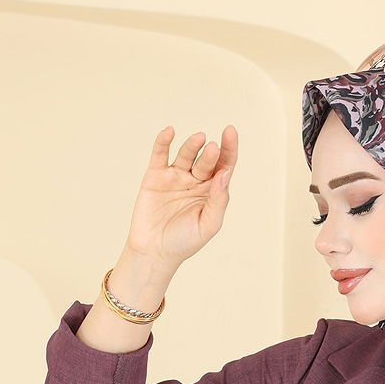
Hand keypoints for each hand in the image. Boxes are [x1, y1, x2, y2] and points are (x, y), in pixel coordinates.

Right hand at [123, 124, 237, 272]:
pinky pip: (160, 154)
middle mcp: (195, 181)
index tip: (230, 133)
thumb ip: (219, 200)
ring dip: (192, 146)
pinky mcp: (156, 176)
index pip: (224, 166)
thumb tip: (225, 174)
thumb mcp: (208, 224)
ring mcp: (176, 176)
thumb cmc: (185, 242)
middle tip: (213, 148)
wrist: (154, 252)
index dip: (229, 149)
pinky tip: (169, 132)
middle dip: (212, 154)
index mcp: (212, 192)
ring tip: (199, 138)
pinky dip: (163, 142)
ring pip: (186, 155)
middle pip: (207, 161)